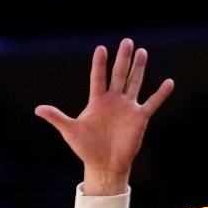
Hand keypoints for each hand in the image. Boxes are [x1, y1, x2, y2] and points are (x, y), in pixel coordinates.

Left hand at [38, 39, 174, 196]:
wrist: (105, 166)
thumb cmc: (86, 149)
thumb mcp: (70, 131)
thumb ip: (57, 118)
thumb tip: (38, 109)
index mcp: (97, 101)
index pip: (98, 77)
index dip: (100, 64)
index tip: (101, 49)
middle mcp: (113, 101)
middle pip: (119, 75)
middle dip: (123, 59)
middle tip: (127, 41)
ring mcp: (127, 108)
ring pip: (134, 83)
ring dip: (139, 69)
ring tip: (142, 52)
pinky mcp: (140, 118)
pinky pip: (152, 103)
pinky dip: (161, 94)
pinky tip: (169, 83)